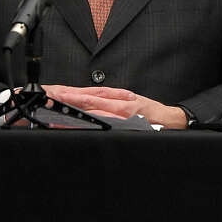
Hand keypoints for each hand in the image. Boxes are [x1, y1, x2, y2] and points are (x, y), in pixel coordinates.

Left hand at [42, 85, 188, 128]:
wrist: (168, 119)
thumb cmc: (149, 111)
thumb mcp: (131, 100)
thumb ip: (112, 100)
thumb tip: (92, 99)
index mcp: (118, 97)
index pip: (93, 94)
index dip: (75, 94)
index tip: (59, 94)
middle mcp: (119, 104)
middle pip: (91, 103)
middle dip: (71, 102)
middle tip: (53, 102)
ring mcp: (122, 115)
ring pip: (95, 114)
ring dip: (76, 116)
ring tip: (57, 118)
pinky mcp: (127, 124)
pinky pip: (107, 125)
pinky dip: (92, 125)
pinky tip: (81, 127)